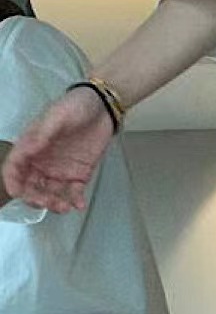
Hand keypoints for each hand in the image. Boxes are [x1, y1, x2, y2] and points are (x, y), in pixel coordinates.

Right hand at [1, 87, 115, 213]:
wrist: (103, 107)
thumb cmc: (76, 106)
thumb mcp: (57, 116)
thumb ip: (42, 134)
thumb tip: (27, 149)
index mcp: (32, 146)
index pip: (15, 167)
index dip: (13, 181)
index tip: (18, 193)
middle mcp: (42, 161)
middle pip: (30, 186)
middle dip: (36, 198)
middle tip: (49, 202)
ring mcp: (60, 169)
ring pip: (50, 193)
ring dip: (55, 203)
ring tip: (66, 206)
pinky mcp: (78, 174)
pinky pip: (73, 192)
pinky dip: (75, 200)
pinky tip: (79, 204)